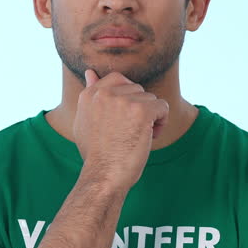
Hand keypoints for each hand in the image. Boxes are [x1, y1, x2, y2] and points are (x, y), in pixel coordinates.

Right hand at [72, 68, 169, 190]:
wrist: (104, 175)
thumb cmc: (96, 154)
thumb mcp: (85, 121)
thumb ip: (90, 96)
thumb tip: (91, 72)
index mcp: (89, 94)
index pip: (118, 79)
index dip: (127, 99)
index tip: (123, 120)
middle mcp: (104, 93)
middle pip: (137, 89)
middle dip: (139, 109)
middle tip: (130, 132)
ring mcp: (123, 100)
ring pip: (151, 99)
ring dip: (150, 118)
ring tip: (138, 137)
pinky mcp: (141, 110)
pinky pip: (163, 107)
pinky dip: (161, 123)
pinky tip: (150, 137)